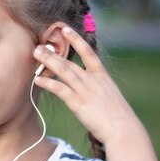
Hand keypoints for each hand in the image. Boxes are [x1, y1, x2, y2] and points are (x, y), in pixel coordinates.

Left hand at [33, 27, 143, 145]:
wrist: (124, 131)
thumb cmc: (118, 118)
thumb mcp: (111, 97)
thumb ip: (99, 89)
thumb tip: (90, 88)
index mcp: (103, 77)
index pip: (88, 52)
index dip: (76, 40)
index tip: (65, 29)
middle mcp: (93, 80)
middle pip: (71, 62)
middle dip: (53, 52)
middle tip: (39, 44)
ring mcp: (86, 91)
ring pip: (64, 71)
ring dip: (48, 61)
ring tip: (36, 53)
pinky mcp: (79, 104)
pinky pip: (61, 90)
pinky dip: (48, 83)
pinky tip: (38, 80)